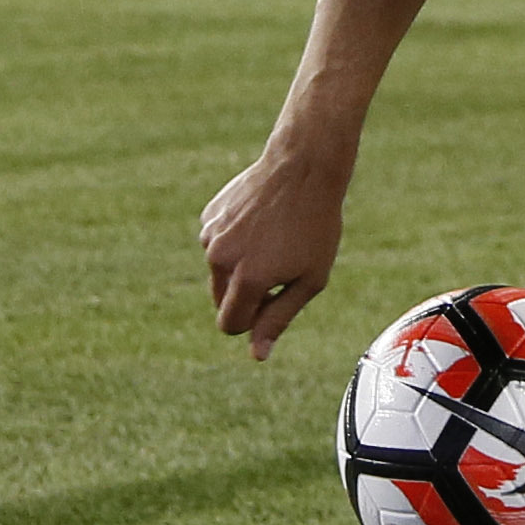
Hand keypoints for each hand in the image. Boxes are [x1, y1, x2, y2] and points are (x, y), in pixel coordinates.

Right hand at [200, 144, 349, 358]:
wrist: (303, 169)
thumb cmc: (316, 227)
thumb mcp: (310, 279)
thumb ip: (279, 319)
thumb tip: (256, 355)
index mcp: (247, 279)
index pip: (230, 324)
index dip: (251, 323)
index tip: (273, 305)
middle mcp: (221, 259)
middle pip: (221, 301)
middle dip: (246, 296)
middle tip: (281, 269)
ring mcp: (211, 235)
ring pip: (219, 272)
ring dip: (240, 267)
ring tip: (274, 240)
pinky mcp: (208, 217)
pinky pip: (217, 244)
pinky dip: (235, 242)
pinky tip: (261, 222)